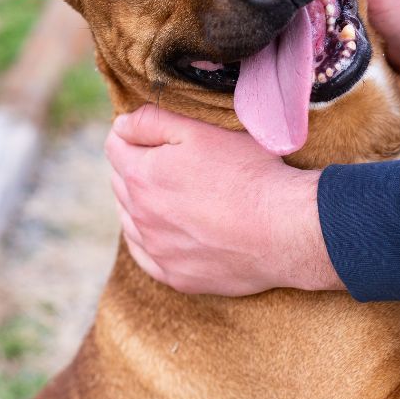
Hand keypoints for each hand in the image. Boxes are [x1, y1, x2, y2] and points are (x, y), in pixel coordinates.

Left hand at [104, 105, 341, 295]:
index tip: (154, 133)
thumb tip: (120, 125)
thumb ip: (152, 122)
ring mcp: (157, 250)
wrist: (284, 229)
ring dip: (141, 204)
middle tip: (170, 161)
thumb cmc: (247, 173)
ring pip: (130, 221)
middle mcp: (140, 216)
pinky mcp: (176, 276)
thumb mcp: (202, 130)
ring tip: (173, 195)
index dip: (133, 134)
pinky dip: (150, 240)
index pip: (115, 146)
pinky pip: (145, 256)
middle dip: (136, 167)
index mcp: (141, 176)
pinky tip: (166, 231)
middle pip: (120, 183)